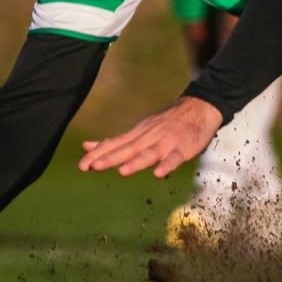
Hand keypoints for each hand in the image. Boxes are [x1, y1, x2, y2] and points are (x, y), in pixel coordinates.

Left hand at [79, 95, 223, 178]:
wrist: (199, 108)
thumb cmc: (167, 123)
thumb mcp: (139, 129)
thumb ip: (116, 141)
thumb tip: (88, 147)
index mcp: (138, 134)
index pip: (115, 144)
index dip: (99, 154)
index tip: (82, 164)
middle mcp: (149, 137)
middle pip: (128, 149)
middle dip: (110, 158)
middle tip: (93, 166)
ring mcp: (166, 142)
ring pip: (149, 153)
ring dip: (136, 162)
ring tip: (122, 171)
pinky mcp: (183, 148)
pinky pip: (174, 158)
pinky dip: (167, 165)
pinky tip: (159, 173)